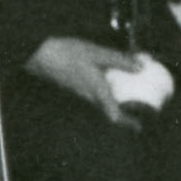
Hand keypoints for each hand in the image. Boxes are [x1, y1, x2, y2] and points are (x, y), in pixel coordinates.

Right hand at [29, 36, 170, 120]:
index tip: (138, 126)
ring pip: (101, 103)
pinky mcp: (74, 87)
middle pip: (109, 112)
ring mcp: (80, 93)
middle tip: (137, 110)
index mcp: (97, 91)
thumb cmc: (67, 54)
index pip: (114, 116)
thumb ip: (119, 60)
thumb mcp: (98, 54)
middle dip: (123, 114)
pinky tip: (106, 79)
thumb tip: (140, 67)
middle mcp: (89, 96)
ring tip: (125, 94)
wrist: (40, 54)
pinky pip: (93, 95)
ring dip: (113, 102)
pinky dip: (104, 92)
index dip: (128, 123)